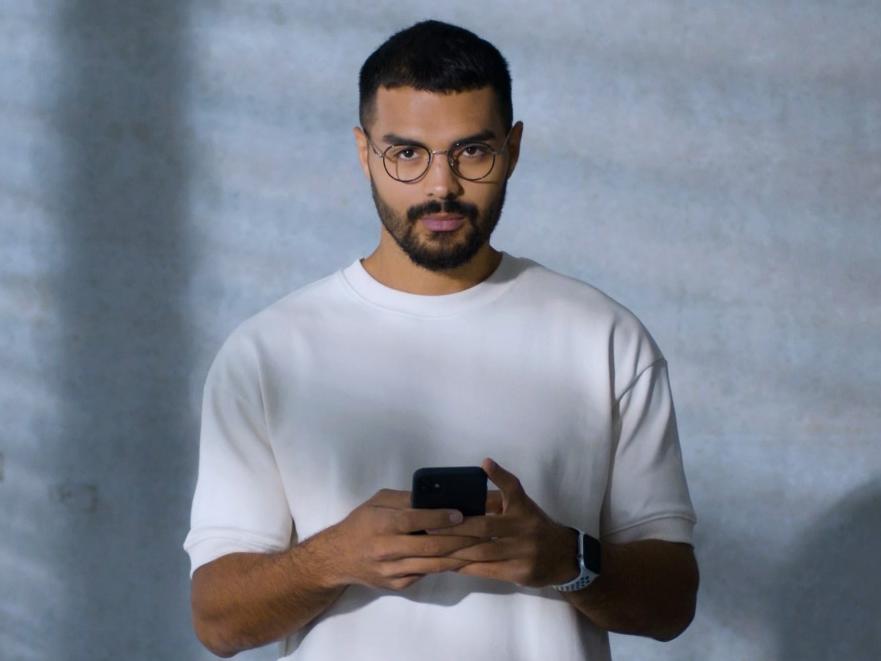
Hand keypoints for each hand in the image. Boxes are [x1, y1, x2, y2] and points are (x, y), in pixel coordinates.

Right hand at [326, 488, 490, 591]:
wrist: (337, 558)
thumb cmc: (361, 523)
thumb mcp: (378, 502)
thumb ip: (404, 499)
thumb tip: (434, 496)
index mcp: (382, 523)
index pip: (414, 520)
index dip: (438, 517)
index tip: (460, 513)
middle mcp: (387, 548)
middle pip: (430, 545)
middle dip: (459, 538)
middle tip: (482, 531)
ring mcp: (392, 570)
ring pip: (432, 564)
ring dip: (458, 555)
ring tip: (480, 547)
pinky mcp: (396, 584)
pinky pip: (425, 574)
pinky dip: (445, 566)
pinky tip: (461, 558)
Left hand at [427, 458, 578, 588]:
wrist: (564, 556)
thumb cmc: (534, 526)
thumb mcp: (522, 508)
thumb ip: (499, 498)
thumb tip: (470, 485)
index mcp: (523, 508)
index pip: (512, 487)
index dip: (499, 475)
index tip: (485, 463)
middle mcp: (524, 527)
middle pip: (485, 527)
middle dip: (455, 528)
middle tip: (430, 528)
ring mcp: (523, 551)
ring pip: (482, 551)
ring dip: (456, 550)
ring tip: (433, 547)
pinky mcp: (520, 572)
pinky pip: (487, 570)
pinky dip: (466, 567)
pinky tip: (450, 564)